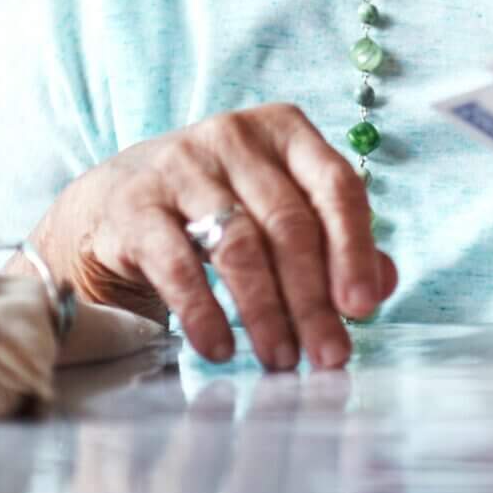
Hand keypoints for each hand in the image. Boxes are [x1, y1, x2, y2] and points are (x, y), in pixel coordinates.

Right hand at [31, 105, 396, 371]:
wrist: (111, 207)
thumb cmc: (216, 209)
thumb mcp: (277, 212)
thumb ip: (334, 244)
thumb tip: (381, 286)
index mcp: (284, 131)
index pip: (336, 187)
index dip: (355, 250)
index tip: (363, 308)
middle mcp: (233, 137)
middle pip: (290, 225)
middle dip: (314, 300)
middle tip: (329, 356)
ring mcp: (181, 166)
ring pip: (239, 246)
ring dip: (266, 313)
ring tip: (282, 360)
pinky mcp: (135, 205)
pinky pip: (178, 265)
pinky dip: (204, 312)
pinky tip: (220, 348)